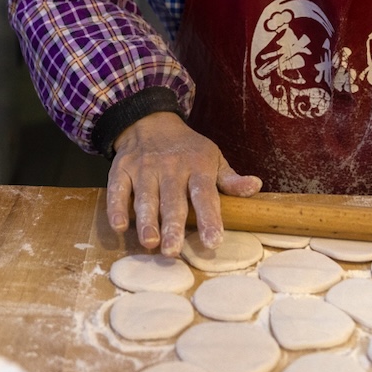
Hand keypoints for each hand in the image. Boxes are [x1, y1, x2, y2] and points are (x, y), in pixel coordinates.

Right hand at [106, 112, 261, 256]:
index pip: (205, 194)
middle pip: (172, 200)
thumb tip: (255, 187)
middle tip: (173, 250)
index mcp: (197, 166)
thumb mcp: (213, 157)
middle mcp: (170, 168)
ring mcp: (144, 168)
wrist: (150, 122)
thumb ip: (230, 179)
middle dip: (173, 226)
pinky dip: (116, 208)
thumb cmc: (186, 148)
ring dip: (147, 221)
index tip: (213, 241)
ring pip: (145, 197)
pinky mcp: (121, 170)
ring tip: (149, 242)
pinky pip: (117, 190)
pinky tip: (119, 226)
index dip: (209, 218)